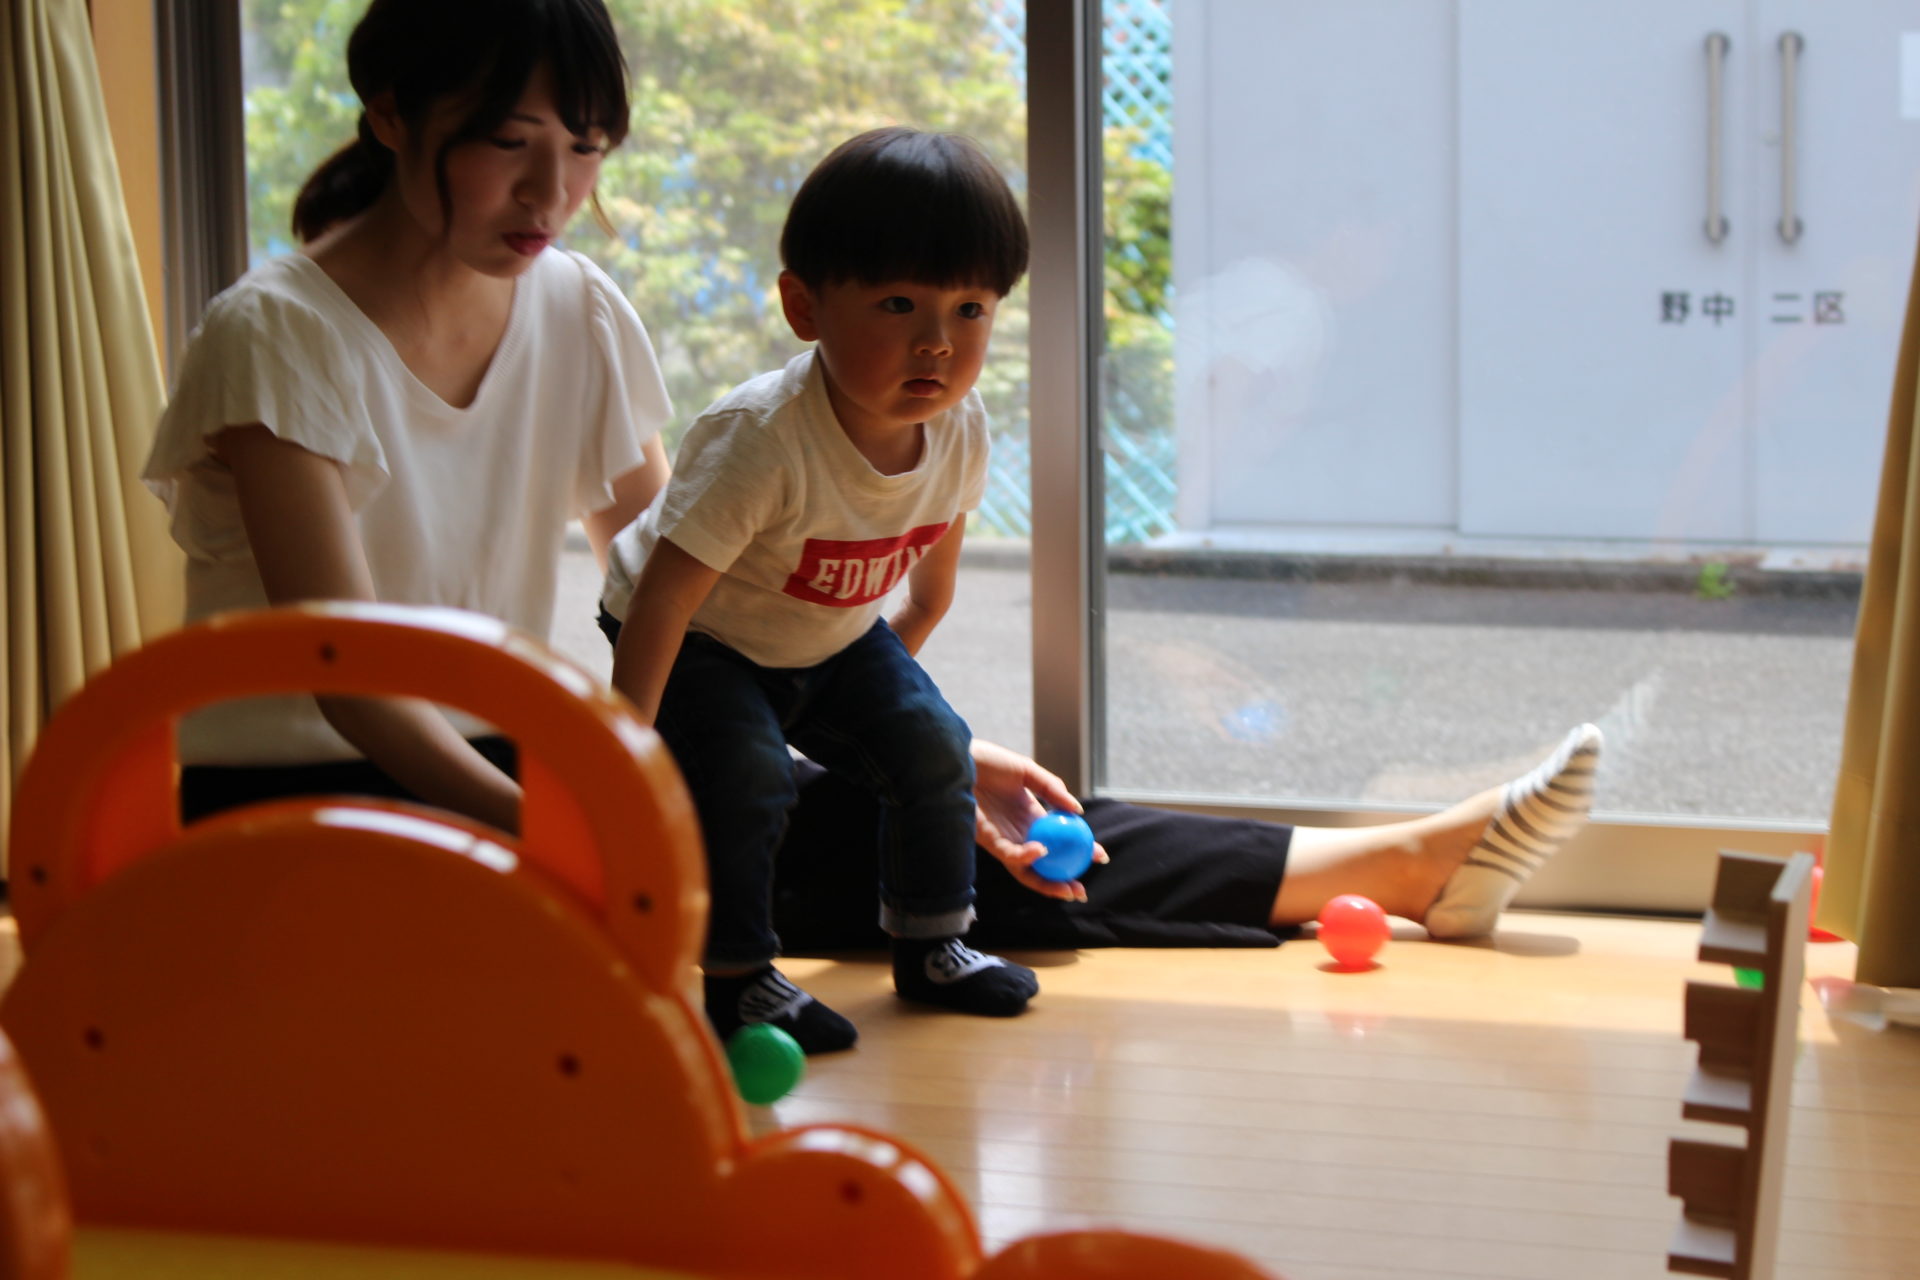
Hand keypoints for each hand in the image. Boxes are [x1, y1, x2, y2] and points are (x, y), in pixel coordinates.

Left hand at [970, 739, 1107, 902]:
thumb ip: (1053, 789)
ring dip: (1046, 884)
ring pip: (1026, 870)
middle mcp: (1018, 832)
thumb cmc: (990, 762)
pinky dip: (1026, 857)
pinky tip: (1041, 851)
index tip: (1099, 856)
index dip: (1078, 851)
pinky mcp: (987, 840)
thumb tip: (1077, 811)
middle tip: (1082, 890)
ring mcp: (1003, 838)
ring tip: (1067, 888)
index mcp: (1031, 816)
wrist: (959, 758)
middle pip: (1043, 865)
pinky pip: (1009, 855)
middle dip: (1062, 882)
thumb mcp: (1027, 772)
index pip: (1059, 840)